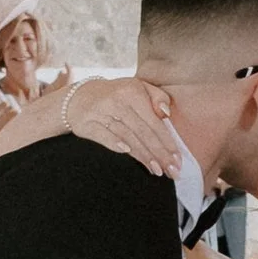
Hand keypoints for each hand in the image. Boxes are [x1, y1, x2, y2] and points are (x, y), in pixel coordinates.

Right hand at [62, 76, 181, 173]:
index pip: (153, 121)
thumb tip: (166, 114)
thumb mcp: (138, 87)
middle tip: (172, 170)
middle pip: (143, 133)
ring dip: (143, 156)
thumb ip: (157, 97)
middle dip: (159, 154)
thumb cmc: (117, 95)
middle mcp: (117, 102)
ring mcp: (101, 113)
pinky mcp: (87, 124)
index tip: (177, 157)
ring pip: (127, 138)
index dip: (167, 141)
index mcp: (132, 92)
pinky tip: (128, 154)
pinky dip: (116, 145)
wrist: (80, 96)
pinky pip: (104, 137)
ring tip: (158, 170)